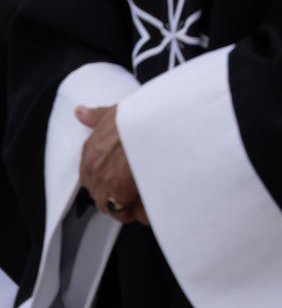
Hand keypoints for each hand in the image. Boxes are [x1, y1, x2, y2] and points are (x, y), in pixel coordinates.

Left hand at [75, 106, 146, 225]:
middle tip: (138, 190)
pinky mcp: (125, 196)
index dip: (107, 181)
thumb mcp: (113, 112)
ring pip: (117, 209)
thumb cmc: (137, 118)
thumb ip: (95, 116)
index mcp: (91, 154)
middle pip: (102, 198)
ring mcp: (108, 187)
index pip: (90, 178)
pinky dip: (147, 213)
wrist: (152, 125)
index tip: (121, 179)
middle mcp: (95, 173)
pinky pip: (135, 214)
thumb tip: (80, 113)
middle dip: (119, 198)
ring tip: (149, 200)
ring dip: (133, 208)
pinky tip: (157, 205)